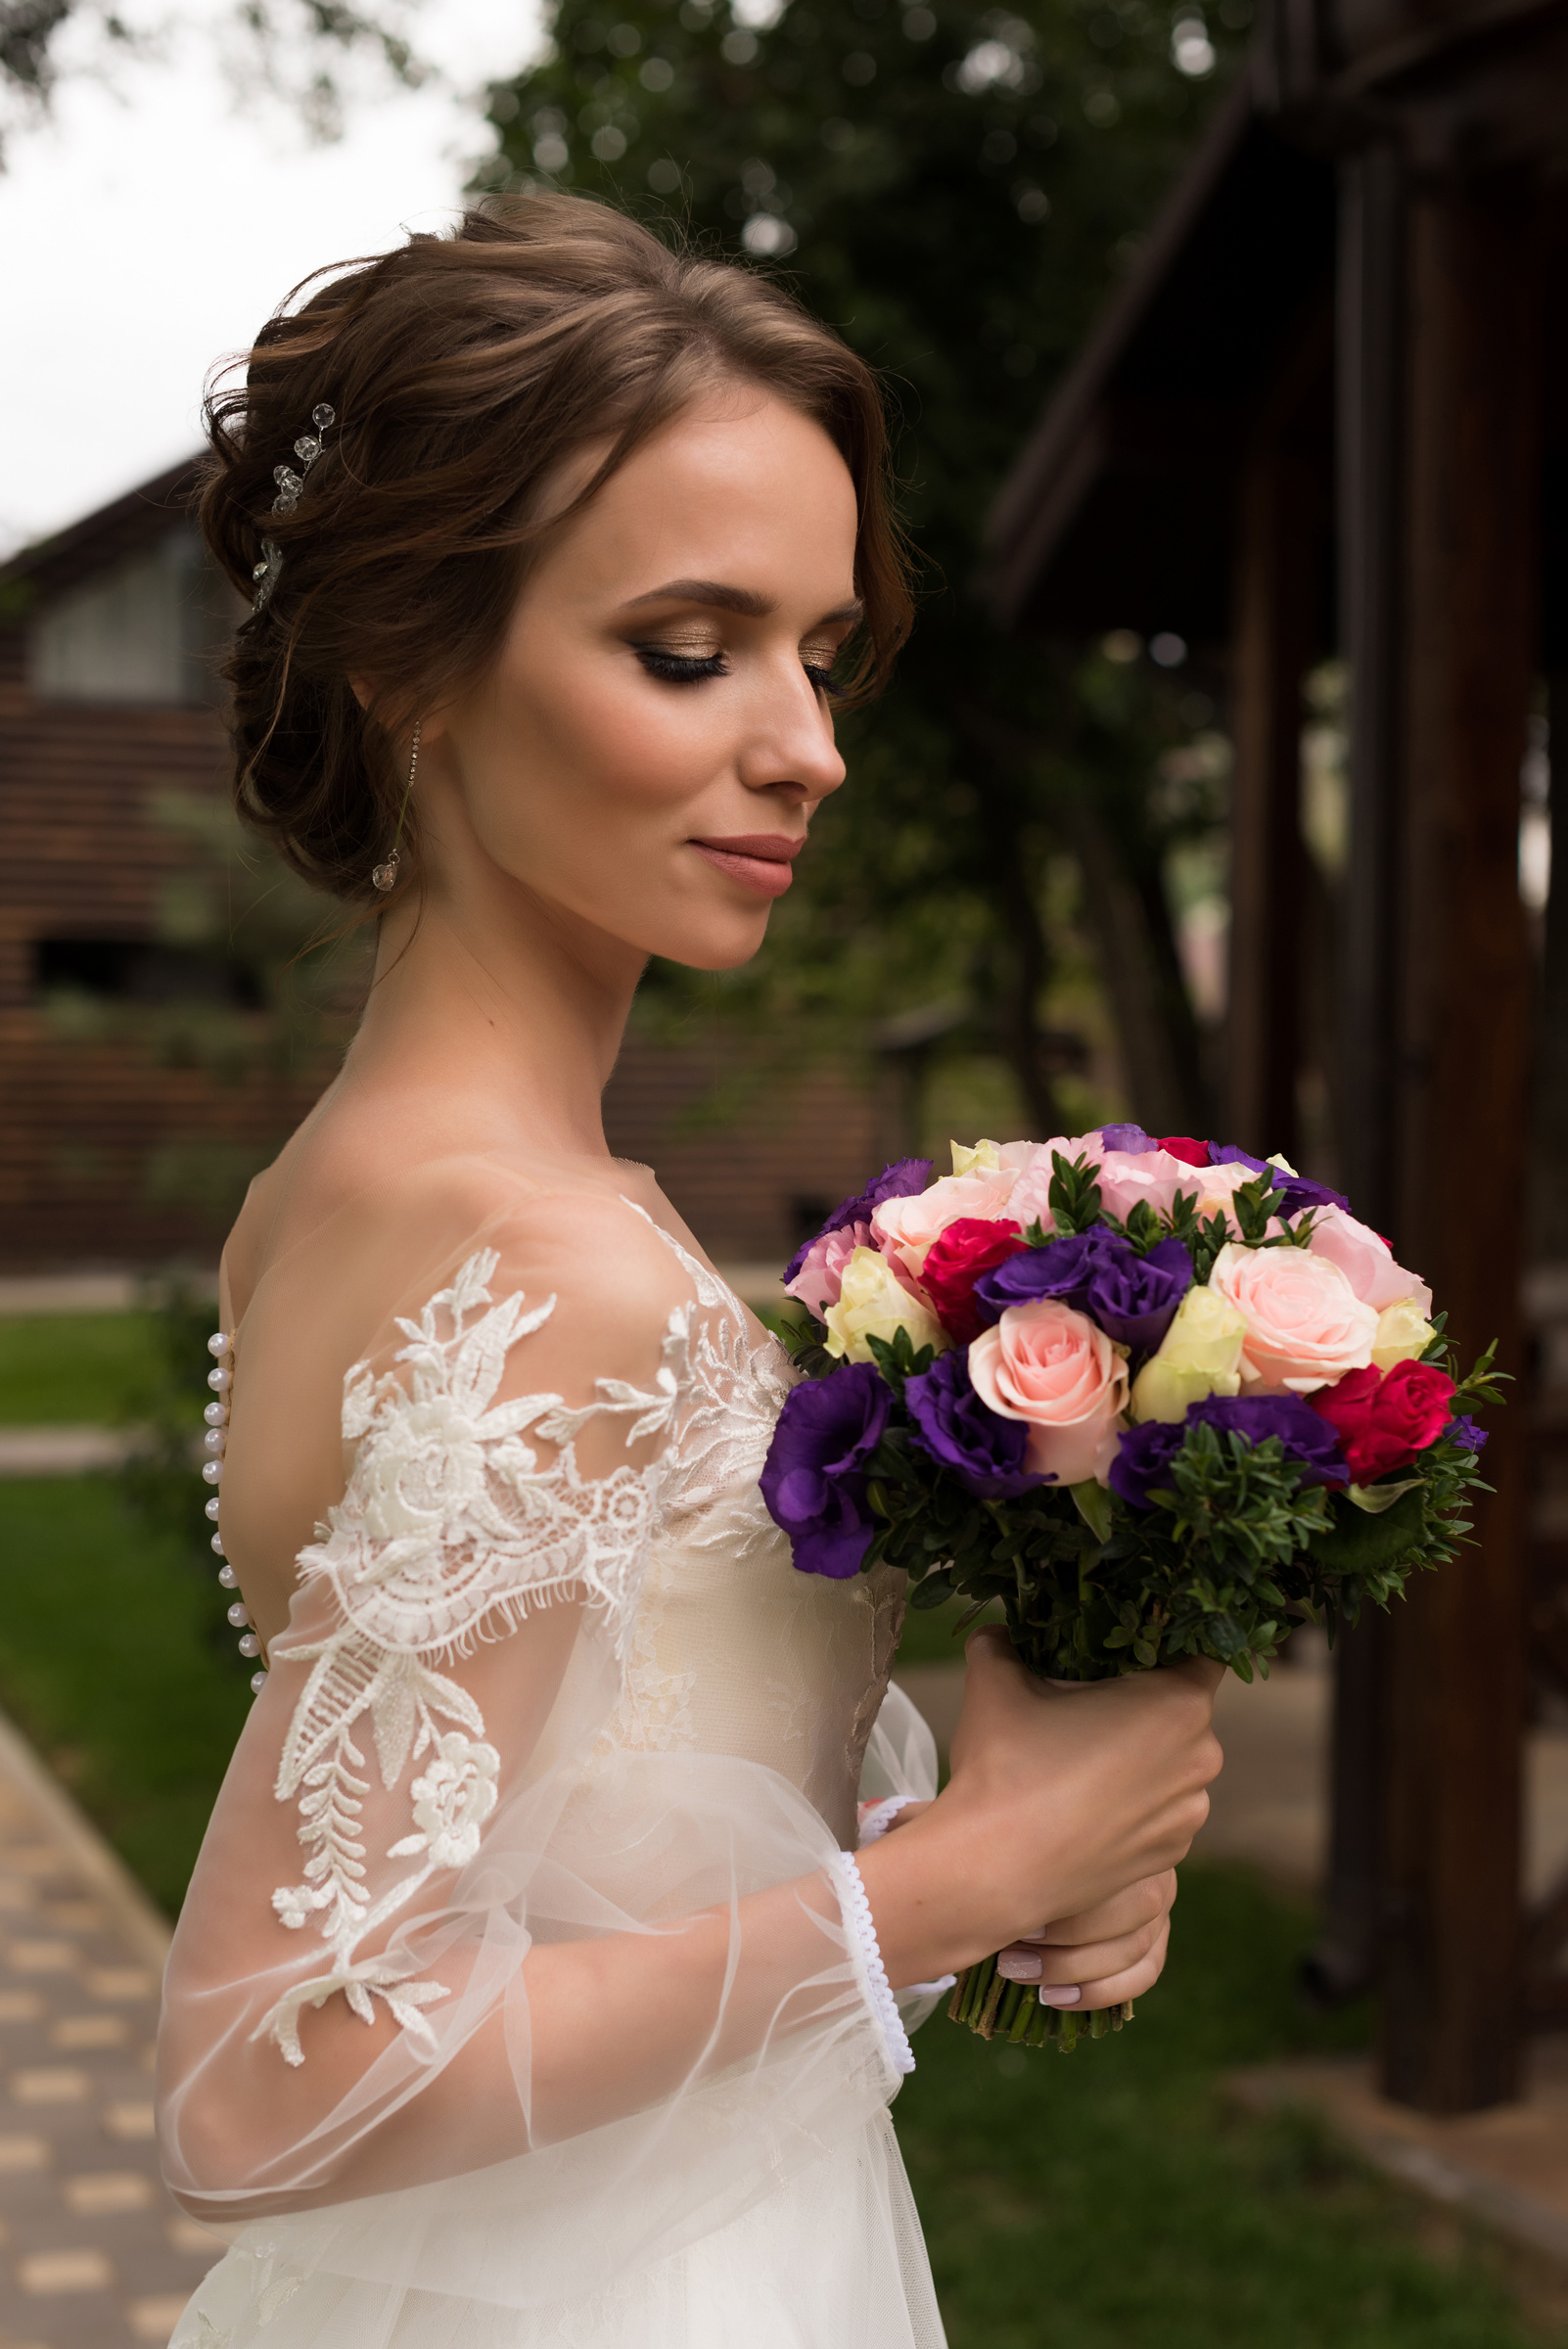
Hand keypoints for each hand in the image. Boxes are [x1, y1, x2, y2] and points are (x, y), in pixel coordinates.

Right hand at [857, 1631, 1221, 1987]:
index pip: (1199, 1653)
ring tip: (1078, 1757)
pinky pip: (1161, 1808)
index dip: (1164, 1643)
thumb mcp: (995, 1681)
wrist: (993, 1870)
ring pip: (1172, 1761)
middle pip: (1182, 1708)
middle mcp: (1202, 1757)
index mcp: (1178, 1703)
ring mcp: (1190, 1813)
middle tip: (1086, 1698)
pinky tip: (1083, 1803)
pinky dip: (1133, 1800)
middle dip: (1142, 1699)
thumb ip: (1001, 1642)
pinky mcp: (1170, 1854)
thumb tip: (998, 1631)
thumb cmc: (1005, 1766)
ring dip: (1139, 1753)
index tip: (1124, 1645)